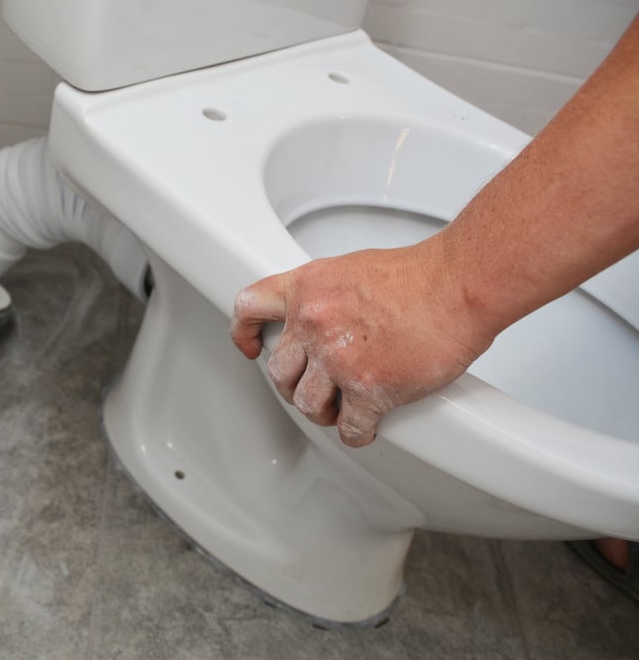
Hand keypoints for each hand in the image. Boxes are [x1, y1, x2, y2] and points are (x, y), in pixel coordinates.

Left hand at [230, 241, 492, 446]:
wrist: (459, 285)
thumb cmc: (419, 274)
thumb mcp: (349, 269)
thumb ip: (324, 294)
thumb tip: (317, 317)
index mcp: (306, 289)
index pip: (250, 308)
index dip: (243, 332)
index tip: (248, 346)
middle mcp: (312, 322)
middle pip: (279, 370)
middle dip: (294, 384)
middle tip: (314, 387)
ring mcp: (337, 358)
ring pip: (307, 403)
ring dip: (322, 412)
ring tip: (340, 409)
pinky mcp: (368, 389)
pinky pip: (349, 427)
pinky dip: (357, 433)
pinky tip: (365, 428)